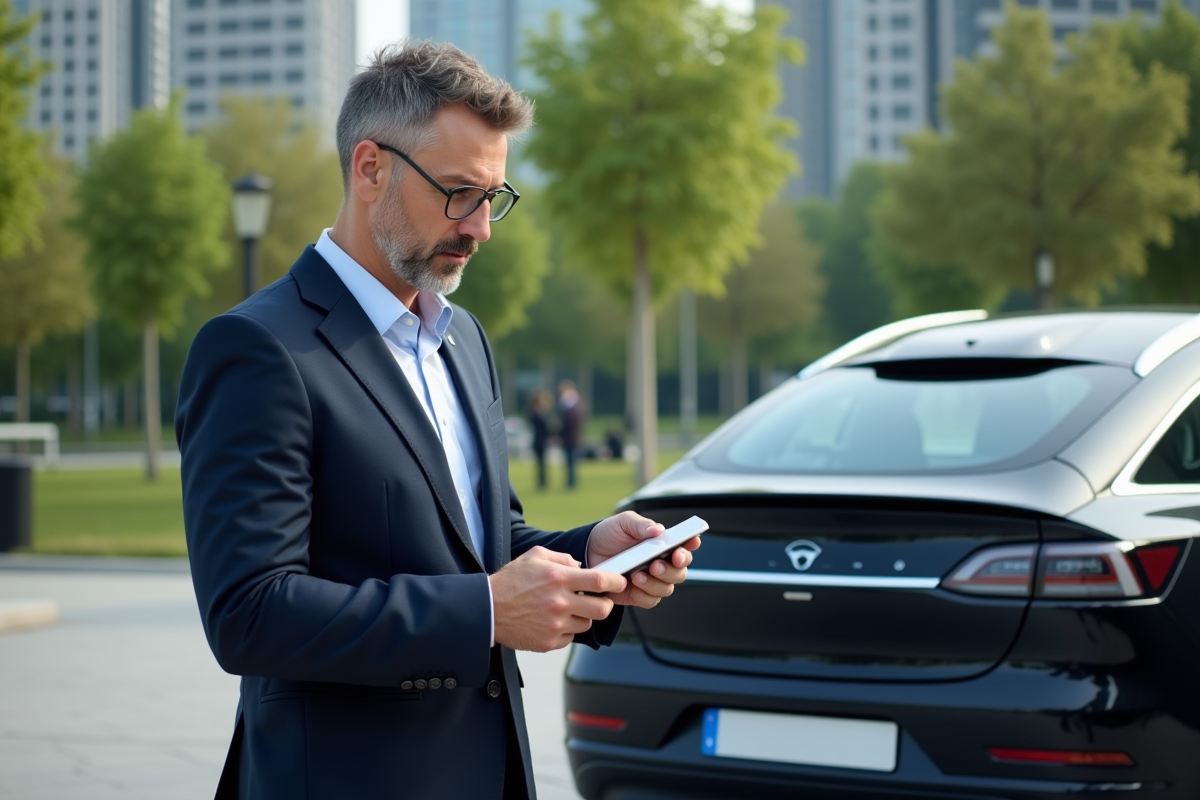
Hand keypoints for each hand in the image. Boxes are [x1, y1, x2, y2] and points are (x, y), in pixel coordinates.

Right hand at [490, 546, 626, 651]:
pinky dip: (567, 630)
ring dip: (583, 616)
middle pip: (602, 609)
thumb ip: (561, 557)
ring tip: (567, 609)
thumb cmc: (510, 581)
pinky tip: (553, 621)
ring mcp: (555, 625)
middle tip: (598, 600)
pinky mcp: (549, 642)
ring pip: (587, 623)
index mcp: (558, 578)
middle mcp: (559, 602)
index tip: (620, 582)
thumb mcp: (535, 556)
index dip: (616, 582)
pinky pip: (570, 637)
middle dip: (605, 604)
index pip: (600, 581)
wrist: (487, 609)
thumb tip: (580, 566)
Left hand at [587, 511, 700, 609]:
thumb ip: (641, 525)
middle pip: (680, 571)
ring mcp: (652, 580)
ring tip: (637, 575)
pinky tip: (632, 585)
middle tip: (656, 564)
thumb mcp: (623, 523)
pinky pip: (650, 600)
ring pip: (667, 588)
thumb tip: (659, 530)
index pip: (685, 545)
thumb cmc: (609, 535)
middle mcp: (662, 563)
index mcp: (662, 543)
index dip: (692, 544)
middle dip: (672, 569)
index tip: (691, 542)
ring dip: (655, 583)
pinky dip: (644, 594)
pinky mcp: (639, 595)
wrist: (587, 553)